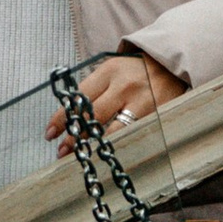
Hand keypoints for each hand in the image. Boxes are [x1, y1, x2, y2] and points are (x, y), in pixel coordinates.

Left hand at [50, 52, 185, 148]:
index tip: (51, 132)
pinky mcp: (155, 116)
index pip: (79, 97)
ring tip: (82, 155)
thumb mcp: (112, 71)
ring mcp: (142, 102)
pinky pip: (132, 135)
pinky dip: (118, 145)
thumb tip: (68, 116)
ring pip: (113, 131)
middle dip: (74, 136)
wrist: (171, 66)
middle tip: (62, 150)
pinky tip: (108, 153)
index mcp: (109, 71)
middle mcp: (124, 86)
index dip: (62, 117)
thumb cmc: (135, 71)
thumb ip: (93, 89)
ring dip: (95, 145)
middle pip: (93, 116)